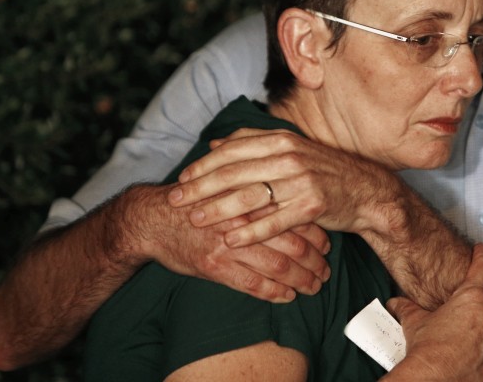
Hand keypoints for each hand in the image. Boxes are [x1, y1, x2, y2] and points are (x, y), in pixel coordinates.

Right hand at [133, 185, 331, 301]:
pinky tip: (287, 297)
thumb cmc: (196, 201)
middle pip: (294, 244)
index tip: (328, 244)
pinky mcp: (215, 266)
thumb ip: (259, 191)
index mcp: (252, 197)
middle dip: (315, 261)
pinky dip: (275, 293)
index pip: (296, 217)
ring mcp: (229, 244)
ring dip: (302, 280)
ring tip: (314, 286)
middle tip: (326, 270)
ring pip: (279, 266)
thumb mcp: (229, 186)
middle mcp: (245, 219)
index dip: (317, 233)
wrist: (154, 219)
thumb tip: (294, 200)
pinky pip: (254, 285)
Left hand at [166, 129, 396, 246]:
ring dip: (218, 209)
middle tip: (176, 200)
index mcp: (282, 139)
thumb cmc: (323, 172)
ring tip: (195, 220)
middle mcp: (290, 156)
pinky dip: (250, 231)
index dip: (204, 164)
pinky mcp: (313, 205)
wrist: (367, 191)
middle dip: (201, 187)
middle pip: (235, 171)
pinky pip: (274, 221)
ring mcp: (302, 180)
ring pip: (251, 195)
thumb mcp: (292, 149)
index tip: (182, 178)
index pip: (233, 149)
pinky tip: (230, 239)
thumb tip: (214, 143)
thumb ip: (254, 144)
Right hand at [385, 244, 482, 381]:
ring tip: (456, 347)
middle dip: (468, 314)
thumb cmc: (427, 350)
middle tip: (451, 325)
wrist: (435, 381)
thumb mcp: (415, 324)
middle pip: (482, 307)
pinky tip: (466, 362)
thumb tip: (396, 304)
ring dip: (477, 335)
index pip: (482, 268)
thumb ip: (408, 309)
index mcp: (471, 299)